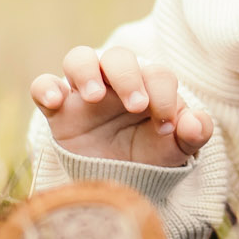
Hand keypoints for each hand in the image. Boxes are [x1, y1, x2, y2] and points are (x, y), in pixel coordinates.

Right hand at [32, 45, 216, 166]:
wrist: (117, 180)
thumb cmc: (149, 155)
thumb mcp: (176, 148)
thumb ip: (193, 133)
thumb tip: (195, 122)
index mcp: (148, 85)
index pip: (157, 74)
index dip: (164, 95)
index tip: (166, 126)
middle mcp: (115, 81)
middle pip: (118, 57)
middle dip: (129, 77)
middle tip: (137, 105)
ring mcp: (84, 92)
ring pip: (79, 58)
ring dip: (87, 71)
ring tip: (95, 97)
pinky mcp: (58, 109)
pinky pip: (43, 86)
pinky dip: (46, 87)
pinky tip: (56, 101)